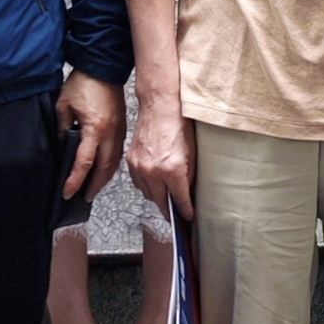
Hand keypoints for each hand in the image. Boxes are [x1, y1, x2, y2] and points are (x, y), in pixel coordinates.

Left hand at [57, 70, 124, 202]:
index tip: (68, 191)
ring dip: (104, 177)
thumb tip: (63, 145)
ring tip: (94, 188)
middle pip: (104, 168)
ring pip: (114, 162)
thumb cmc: (84, 82)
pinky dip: (111, 165)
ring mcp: (119, 130)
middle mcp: (110, 133)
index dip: (75, 180)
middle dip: (94, 186)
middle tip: (84, 198)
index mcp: (95, 128)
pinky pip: (117, 152)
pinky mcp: (122, 126)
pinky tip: (104, 169)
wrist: (104, 65)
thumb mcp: (64, 105)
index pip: (84, 162)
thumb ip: (63, 128)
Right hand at [128, 92, 194, 219]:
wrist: (160, 106)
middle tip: (177, 216)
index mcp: (172, 169)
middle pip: (161, 202)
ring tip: (167, 199)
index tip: (188, 217)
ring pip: (148, 194)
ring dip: (157, 198)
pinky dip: (147, 186)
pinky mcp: (131, 161)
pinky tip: (155, 184)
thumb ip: (190, 177)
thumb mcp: (192, 153)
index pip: (179, 200)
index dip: (185, 211)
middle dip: (170, 211)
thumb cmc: (179, 124)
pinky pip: (138, 183)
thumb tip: (189, 193)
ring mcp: (139, 167)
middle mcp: (153, 171)